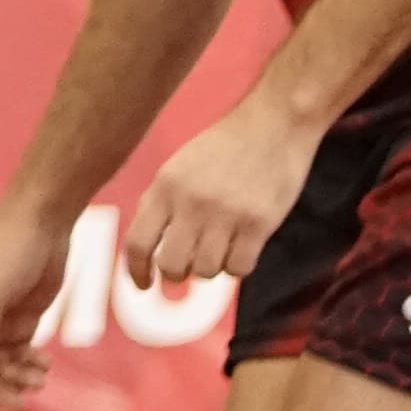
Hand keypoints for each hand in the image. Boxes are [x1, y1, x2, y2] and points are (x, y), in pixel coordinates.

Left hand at [123, 95, 320, 300]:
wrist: (273, 124)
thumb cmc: (224, 147)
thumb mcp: (179, 166)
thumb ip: (161, 202)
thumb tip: (146, 248)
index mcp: (165, 186)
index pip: (138, 242)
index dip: (137, 271)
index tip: (144, 285)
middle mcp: (191, 203)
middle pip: (173, 265)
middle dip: (177, 274)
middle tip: (187, 269)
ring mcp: (226, 215)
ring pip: (208, 271)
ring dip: (212, 267)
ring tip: (221, 247)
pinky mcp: (259, 224)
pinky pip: (240, 269)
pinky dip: (239, 266)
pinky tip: (242, 248)